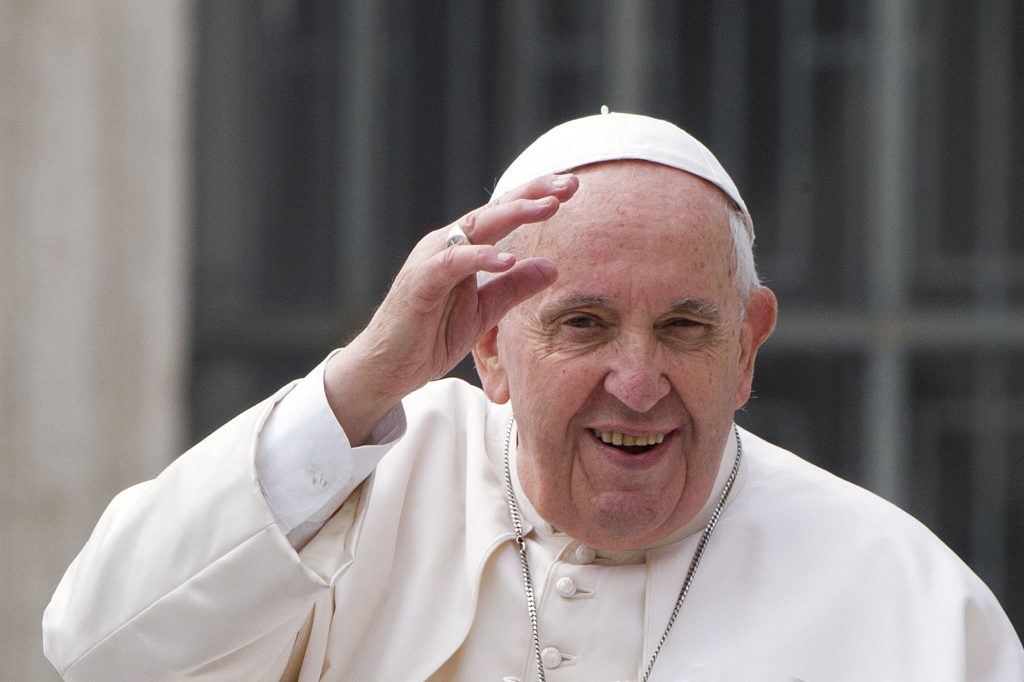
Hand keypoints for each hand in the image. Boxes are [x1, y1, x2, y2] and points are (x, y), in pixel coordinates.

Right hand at [325, 173, 578, 443]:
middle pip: (494, 209)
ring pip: (475, 227)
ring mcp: (430, 261)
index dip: (537, 198)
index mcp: (463, 249)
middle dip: (533, 194)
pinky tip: (507, 257)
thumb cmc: (430, 336)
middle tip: (572, 184)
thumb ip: (513, 288)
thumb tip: (552, 267)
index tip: (572, 187)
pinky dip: (479, 257)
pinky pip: (452, 264)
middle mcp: (446, 245)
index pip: (504, 214)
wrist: (387, 368)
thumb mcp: (484, 312)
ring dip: (514, 214)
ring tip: (549, 208)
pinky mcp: (419, 283)